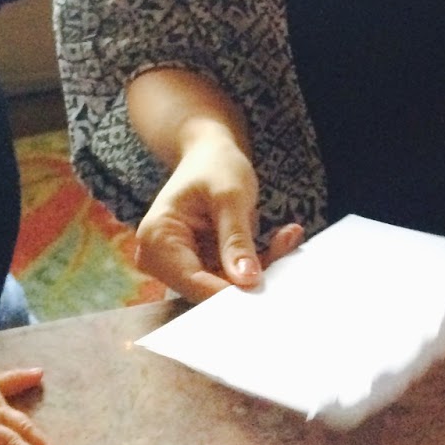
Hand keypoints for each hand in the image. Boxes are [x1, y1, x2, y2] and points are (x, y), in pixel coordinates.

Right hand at [135, 124, 303, 302]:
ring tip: (287, 236)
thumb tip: (247, 281)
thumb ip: (236, 239)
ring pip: (224, 285)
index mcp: (157, 238)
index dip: (229, 290)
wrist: (210, 154)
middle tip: (285, 246)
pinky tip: (282, 237)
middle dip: (249, 274)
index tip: (266, 288)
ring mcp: (181, 264)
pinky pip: (232, 276)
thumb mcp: (230, 197)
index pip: (192, 281)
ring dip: (259, 265)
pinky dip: (258, 260)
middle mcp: (161, 257)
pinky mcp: (202, 266)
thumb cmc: (214, 165)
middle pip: (208, 287)